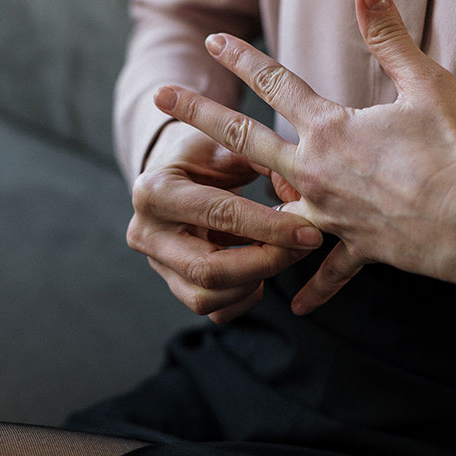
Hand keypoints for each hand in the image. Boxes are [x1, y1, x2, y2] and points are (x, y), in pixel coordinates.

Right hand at [126, 120, 322, 323]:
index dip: (270, 227)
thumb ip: (268, 165)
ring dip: (255, 282)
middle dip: (265, 263)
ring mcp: (156, 264)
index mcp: (156, 190)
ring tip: (281, 253)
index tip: (309, 231)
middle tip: (303, 248)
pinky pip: (214, 310)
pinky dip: (245, 296)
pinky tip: (260, 270)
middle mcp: (147, 232)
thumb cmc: (204, 156)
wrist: (173, 172)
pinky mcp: (173, 284)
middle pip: (209, 269)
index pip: (221, 215)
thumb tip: (304, 201)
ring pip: (208, 298)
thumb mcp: (230, 145)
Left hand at [155, 0, 455, 314]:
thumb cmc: (452, 151)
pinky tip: (295, 306)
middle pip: (245, 140)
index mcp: (330, 129)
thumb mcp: (424, 83)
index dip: (242, 58)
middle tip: (161, 100)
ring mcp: (331, 215)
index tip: (212, 42)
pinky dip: (314, 288)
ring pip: (271, 210)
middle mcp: (317, 173)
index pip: (275, 83)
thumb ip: (389, 36)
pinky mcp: (356, 248)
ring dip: (239, 208)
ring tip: (212, 209)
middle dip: (200, 116)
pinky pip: (328, 272)